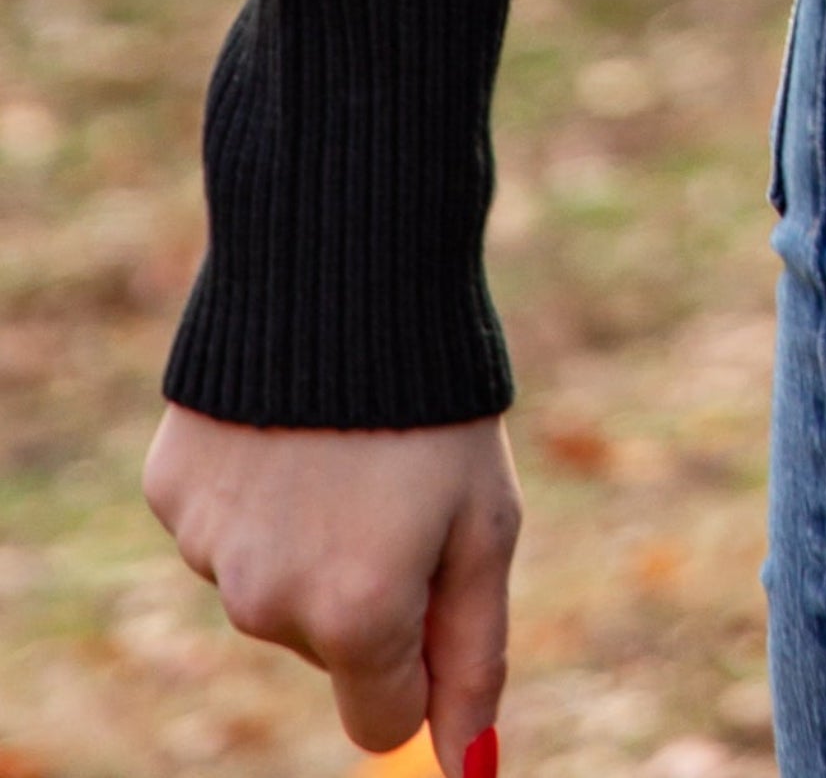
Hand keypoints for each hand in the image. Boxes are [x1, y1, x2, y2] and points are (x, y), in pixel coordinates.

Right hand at [144, 402, 518, 773]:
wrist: (345, 266)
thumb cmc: (438, 401)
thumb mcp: (486, 525)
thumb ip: (474, 657)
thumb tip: (464, 764)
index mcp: (356, 617)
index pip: (380, 718)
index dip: (418, 660)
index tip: (433, 591)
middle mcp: (268, 602)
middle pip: (325, 647)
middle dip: (365, 588)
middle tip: (396, 486)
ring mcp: (210, 549)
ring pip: (270, 585)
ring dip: (307, 537)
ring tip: (343, 443)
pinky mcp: (171, 494)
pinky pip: (224, 528)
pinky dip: (256, 490)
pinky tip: (286, 422)